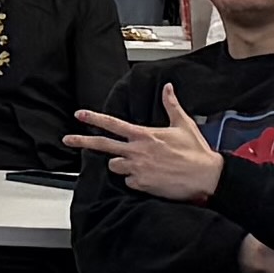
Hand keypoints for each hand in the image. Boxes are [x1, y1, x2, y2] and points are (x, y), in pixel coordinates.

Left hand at [71, 87, 229, 202]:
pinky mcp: (141, 185)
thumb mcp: (184, 124)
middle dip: (82, 141)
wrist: (206, 176)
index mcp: (144, 135)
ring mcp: (137, 169)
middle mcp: (137, 151)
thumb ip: (171, 105)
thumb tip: (168, 88)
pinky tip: (149, 178)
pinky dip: (135, 180)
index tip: (79, 115)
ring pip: (115, 166)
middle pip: (103, 146)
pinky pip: (128, 182)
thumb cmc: (196, 151)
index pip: (113, 124)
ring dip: (121, 165)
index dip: (94, 119)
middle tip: (67, 139)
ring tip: (138, 164)